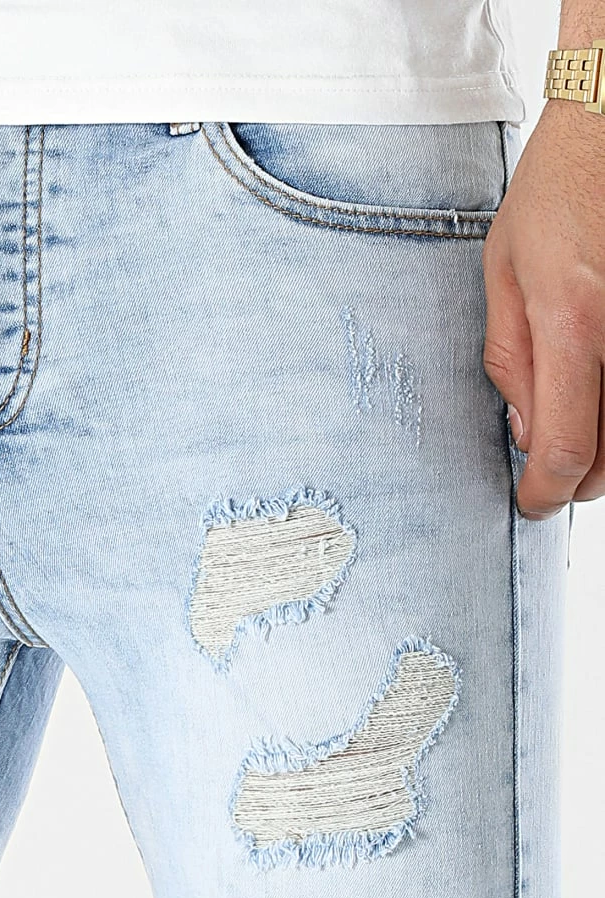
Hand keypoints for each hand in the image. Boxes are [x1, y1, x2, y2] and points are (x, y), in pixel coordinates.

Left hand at [483, 101, 604, 518]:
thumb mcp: (505, 273)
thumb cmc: (558, 192)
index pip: (568, 450)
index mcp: (575, 324)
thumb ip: (512, 360)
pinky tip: (599, 392)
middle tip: (548, 467)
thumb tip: (525, 435)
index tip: (531, 501)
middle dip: (577, 478)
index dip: (546, 492)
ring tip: (577, 424)